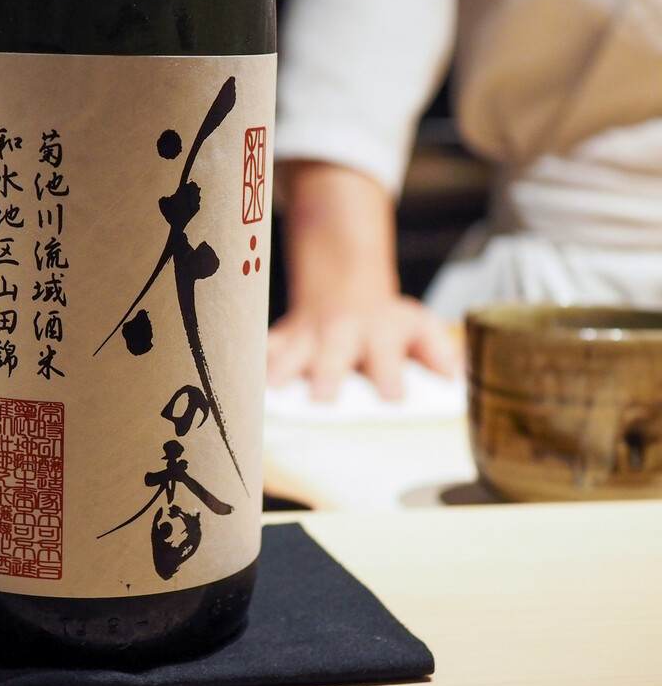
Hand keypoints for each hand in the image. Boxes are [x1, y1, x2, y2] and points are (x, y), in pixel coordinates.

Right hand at [268, 159, 459, 399]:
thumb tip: (454, 374)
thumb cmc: (384, 322)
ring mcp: (306, 336)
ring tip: (269, 389)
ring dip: (279, 369)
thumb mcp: (417, 326)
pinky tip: (231, 376)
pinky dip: (247, 362)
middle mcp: (340, 334)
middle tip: (321, 397)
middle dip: (327, 374)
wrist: (343, 288)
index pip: (388, 357)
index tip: (393, 395)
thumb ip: (437, 350)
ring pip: (291, 351)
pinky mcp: (280, 338)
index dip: (390, 375)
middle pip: (334, 355)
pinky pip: (260, 349)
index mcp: (380, 334)